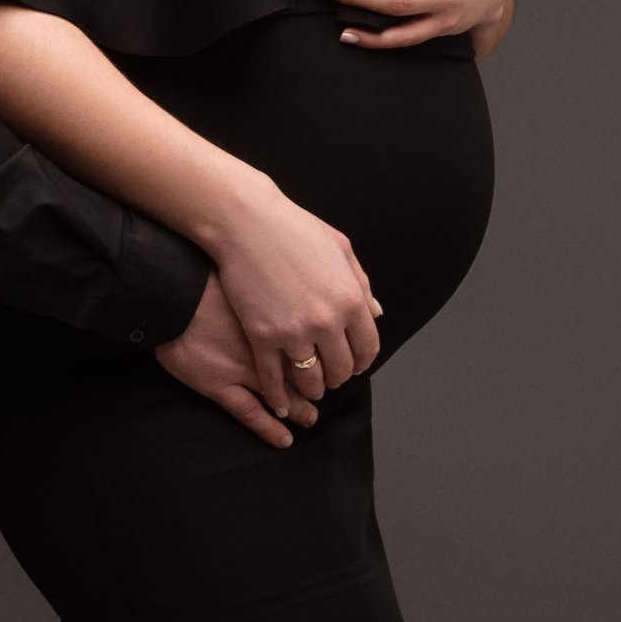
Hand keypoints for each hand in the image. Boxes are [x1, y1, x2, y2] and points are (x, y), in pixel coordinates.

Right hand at [156, 271, 319, 449]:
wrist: (171, 295)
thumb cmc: (204, 276)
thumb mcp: (247, 270)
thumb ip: (271, 281)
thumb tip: (291, 275)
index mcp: (276, 321)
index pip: (311, 343)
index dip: (324, 353)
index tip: (333, 356)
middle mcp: (266, 349)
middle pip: (302, 372)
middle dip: (317, 383)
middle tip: (328, 389)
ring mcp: (243, 371)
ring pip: (282, 396)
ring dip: (299, 409)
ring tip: (311, 417)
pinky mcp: (220, 386)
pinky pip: (251, 413)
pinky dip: (269, 428)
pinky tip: (284, 439)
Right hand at [206, 180, 381, 416]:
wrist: (245, 221)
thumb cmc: (293, 228)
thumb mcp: (340, 247)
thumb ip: (361, 283)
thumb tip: (376, 312)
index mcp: (350, 299)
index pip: (367, 348)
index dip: (362, 362)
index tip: (353, 365)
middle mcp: (327, 321)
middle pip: (340, 369)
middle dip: (337, 377)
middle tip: (329, 377)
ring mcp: (293, 331)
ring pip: (310, 379)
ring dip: (311, 389)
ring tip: (307, 387)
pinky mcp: (261, 336)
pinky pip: (273, 377)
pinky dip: (277, 394)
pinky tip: (279, 400)